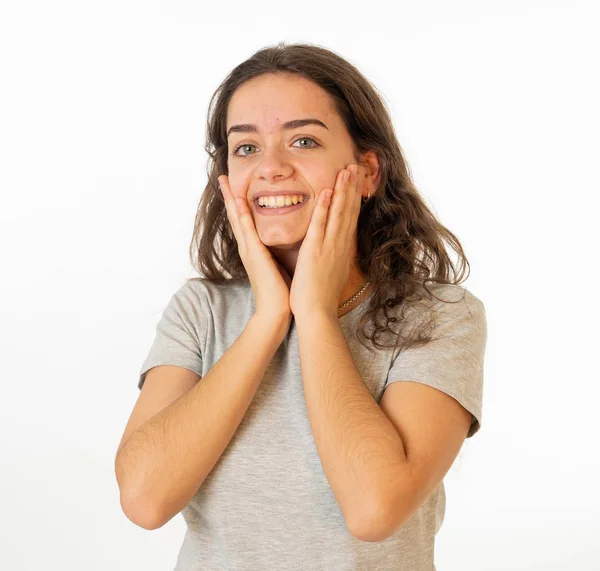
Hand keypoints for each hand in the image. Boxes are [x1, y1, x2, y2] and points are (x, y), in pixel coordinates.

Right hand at [218, 175, 292, 326]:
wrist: (276, 312)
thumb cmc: (281, 291)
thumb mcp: (277, 264)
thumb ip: (275, 252)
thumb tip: (281, 242)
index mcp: (254, 249)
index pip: (244, 221)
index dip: (238, 203)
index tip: (234, 186)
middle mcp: (248, 248)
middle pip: (236, 216)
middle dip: (229, 196)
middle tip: (222, 177)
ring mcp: (249, 251)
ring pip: (238, 219)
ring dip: (230, 199)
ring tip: (224, 181)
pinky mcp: (255, 255)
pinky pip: (247, 230)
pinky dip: (241, 215)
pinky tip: (237, 201)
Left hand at [289, 164, 363, 318]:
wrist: (317, 313)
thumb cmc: (321, 296)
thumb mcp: (334, 271)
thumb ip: (336, 256)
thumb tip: (340, 248)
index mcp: (343, 248)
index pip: (351, 217)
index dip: (354, 196)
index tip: (357, 179)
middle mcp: (340, 244)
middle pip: (349, 210)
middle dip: (353, 186)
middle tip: (356, 164)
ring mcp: (329, 247)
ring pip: (339, 213)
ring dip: (343, 190)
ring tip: (347, 169)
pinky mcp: (315, 252)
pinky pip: (321, 225)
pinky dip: (325, 208)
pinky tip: (328, 191)